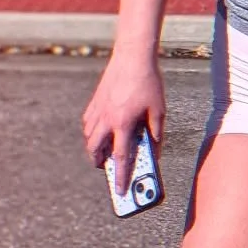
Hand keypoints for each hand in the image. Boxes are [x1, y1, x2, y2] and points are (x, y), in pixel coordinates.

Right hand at [82, 50, 165, 195]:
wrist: (133, 55)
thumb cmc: (148, 82)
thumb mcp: (158, 110)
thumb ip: (155, 133)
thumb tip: (154, 151)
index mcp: (124, 123)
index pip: (120, 158)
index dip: (121, 177)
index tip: (120, 192)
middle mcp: (107, 119)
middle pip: (95, 150)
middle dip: (99, 163)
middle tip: (106, 169)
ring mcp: (98, 109)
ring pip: (89, 136)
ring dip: (94, 147)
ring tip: (103, 152)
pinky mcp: (95, 100)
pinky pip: (88, 122)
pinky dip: (92, 131)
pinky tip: (100, 130)